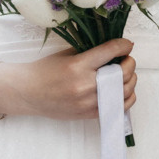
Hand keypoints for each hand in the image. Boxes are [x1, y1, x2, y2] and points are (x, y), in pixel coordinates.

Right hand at [0, 39, 137, 120]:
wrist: (28, 93)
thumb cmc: (45, 70)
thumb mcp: (66, 55)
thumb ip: (89, 53)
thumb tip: (113, 50)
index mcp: (78, 65)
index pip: (110, 52)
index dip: (123, 45)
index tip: (127, 44)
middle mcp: (85, 85)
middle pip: (122, 73)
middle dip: (130, 63)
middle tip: (127, 59)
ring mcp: (88, 102)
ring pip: (124, 91)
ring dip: (131, 80)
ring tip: (127, 74)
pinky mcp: (89, 114)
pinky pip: (117, 107)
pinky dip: (126, 98)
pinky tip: (124, 90)